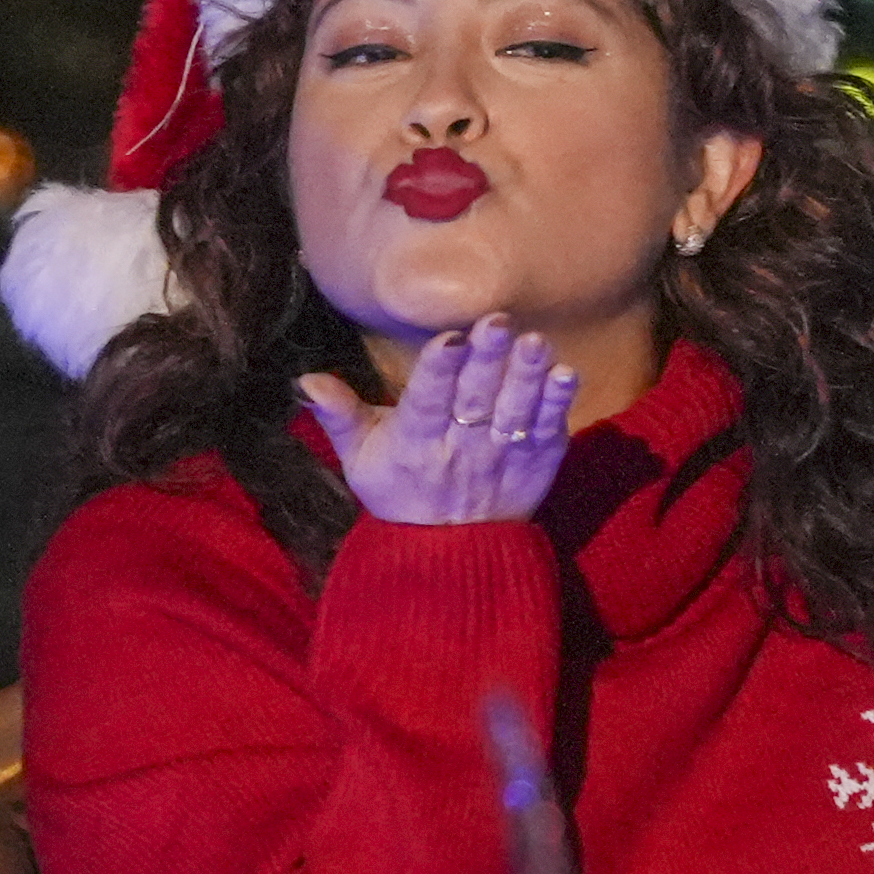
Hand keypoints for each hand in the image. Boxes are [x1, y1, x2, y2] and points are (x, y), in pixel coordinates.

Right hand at [298, 318, 580, 525]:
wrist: (450, 553)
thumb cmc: (399, 492)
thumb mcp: (360, 458)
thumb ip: (340, 414)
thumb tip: (307, 378)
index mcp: (414, 444)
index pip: (425, 402)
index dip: (438, 371)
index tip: (450, 339)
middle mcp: (460, 450)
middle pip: (474, 399)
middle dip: (486, 359)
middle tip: (498, 321)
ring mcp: (502, 457)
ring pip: (515, 412)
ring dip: (527, 376)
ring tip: (535, 342)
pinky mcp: (537, 463)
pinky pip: (550, 431)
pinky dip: (559, 405)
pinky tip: (567, 375)